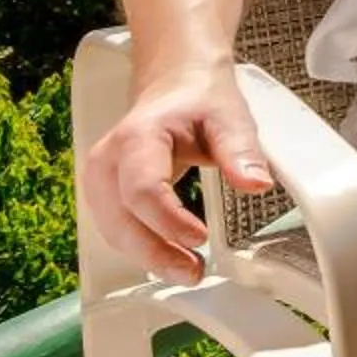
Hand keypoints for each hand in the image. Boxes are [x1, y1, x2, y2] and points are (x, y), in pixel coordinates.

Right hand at [80, 66, 272, 284]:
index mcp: (137, 138)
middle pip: (121, 219)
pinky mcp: (104, 194)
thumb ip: (242, 151)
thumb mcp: (230, 118)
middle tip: (194, 272)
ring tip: (188, 271)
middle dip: (155, 252)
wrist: (175, 85)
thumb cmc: (201, 101)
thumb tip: (256, 184)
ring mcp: (100, 179)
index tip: (200, 238)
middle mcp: (108, 160)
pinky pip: (117, 229)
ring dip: (147, 257)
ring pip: (114, 231)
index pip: (143, 189)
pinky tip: (170, 259)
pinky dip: (141, 248)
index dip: (168, 220)